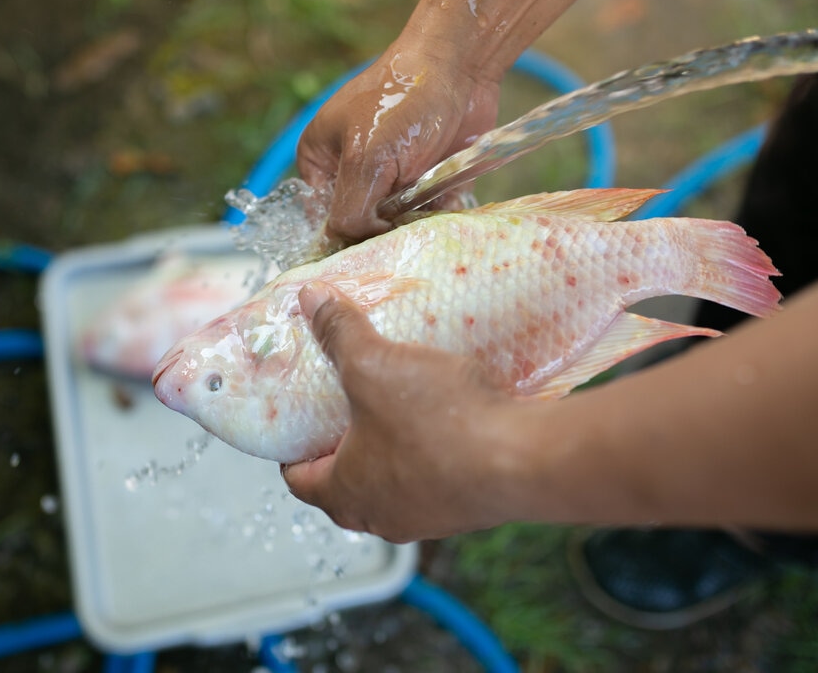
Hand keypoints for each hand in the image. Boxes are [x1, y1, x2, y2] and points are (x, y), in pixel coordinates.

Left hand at [281, 280, 522, 542]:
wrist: (526, 459)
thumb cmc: (440, 424)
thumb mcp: (376, 365)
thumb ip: (340, 332)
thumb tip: (311, 299)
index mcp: (345, 494)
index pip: (299, 480)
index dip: (290, 449)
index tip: (295, 423)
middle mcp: (383, 517)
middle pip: (346, 484)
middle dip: (342, 446)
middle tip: (343, 407)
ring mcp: (430, 518)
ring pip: (394, 485)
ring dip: (390, 451)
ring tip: (396, 405)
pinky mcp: (469, 509)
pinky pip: (438, 480)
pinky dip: (432, 454)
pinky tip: (446, 418)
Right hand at [296, 39, 499, 243]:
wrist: (462, 65)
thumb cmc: (402, 99)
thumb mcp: (365, 159)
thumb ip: (350, 211)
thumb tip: (356, 245)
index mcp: (321, 162)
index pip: (324, 219)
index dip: (346, 235)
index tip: (372, 241)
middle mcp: (352, 172)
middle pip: (363, 225)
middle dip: (385, 229)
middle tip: (404, 223)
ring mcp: (391, 176)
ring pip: (398, 224)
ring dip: (415, 223)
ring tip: (428, 206)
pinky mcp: (425, 179)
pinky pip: (428, 214)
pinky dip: (439, 214)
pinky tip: (447, 199)